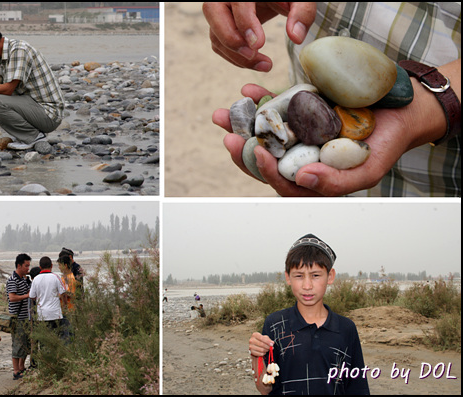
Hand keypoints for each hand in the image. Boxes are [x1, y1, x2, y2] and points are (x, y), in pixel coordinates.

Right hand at [203, 2, 315, 70]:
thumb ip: (302, 12)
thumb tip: (296, 37)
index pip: (238, 2)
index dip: (246, 23)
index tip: (259, 44)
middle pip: (212, 12)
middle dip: (230, 38)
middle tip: (252, 55)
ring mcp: (219, 11)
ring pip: (215, 33)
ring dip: (236, 55)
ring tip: (265, 65)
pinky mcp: (219, 26)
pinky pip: (219, 44)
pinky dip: (235, 58)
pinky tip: (256, 62)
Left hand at [214, 84, 413, 195]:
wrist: (401, 111)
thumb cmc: (386, 145)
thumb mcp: (368, 171)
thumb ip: (336, 183)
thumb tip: (301, 179)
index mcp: (309, 177)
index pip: (279, 180)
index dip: (265, 170)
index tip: (259, 153)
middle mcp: (299, 156)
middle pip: (264, 157)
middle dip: (242, 147)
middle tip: (228, 134)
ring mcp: (297, 133)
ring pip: (264, 132)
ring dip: (241, 123)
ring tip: (223, 115)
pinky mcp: (300, 110)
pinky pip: (276, 106)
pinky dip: (261, 98)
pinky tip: (249, 90)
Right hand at [249, 332, 273, 356]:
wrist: (254, 345)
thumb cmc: (260, 340)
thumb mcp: (264, 337)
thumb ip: (268, 339)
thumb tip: (272, 343)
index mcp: (255, 335)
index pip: (262, 338)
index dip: (268, 342)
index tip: (272, 344)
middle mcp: (251, 340)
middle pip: (262, 344)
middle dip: (268, 347)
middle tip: (271, 348)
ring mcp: (251, 346)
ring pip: (261, 350)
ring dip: (266, 350)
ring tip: (267, 349)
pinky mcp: (251, 351)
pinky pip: (259, 354)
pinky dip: (263, 353)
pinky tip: (264, 352)